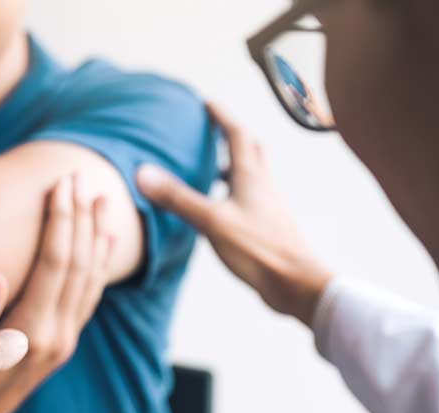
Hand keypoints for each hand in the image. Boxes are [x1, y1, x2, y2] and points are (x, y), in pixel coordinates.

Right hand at [0, 174, 114, 412]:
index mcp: (29, 333)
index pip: (55, 264)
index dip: (60, 220)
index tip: (62, 183)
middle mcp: (55, 337)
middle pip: (78, 264)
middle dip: (81, 218)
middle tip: (82, 177)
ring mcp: (63, 342)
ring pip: (90, 280)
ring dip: (96, 237)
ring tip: (103, 200)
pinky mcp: (62, 344)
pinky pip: (88, 297)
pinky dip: (98, 266)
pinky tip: (102, 243)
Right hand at [136, 102, 332, 326]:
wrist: (295, 284)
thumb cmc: (258, 250)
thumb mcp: (211, 221)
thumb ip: (178, 198)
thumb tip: (143, 173)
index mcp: (251, 176)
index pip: (236, 134)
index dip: (221, 116)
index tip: (205, 103)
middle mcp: (263, 186)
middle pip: (251, 149)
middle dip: (232, 135)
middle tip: (213, 129)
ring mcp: (267, 206)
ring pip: (253, 175)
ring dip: (234, 164)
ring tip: (213, 166)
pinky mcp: (267, 226)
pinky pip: (250, 198)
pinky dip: (235, 192)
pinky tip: (221, 208)